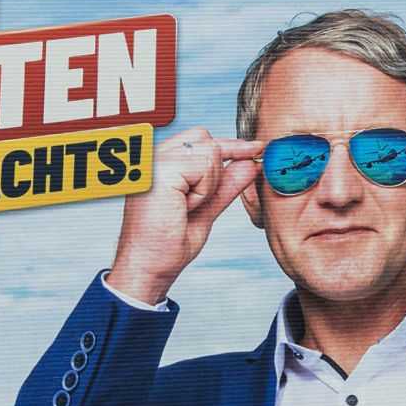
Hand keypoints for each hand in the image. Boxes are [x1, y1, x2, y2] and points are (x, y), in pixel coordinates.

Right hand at [107, 127, 266, 305]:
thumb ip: (226, 184)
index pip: (200, 138)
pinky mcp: (160, 170)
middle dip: (216, 169)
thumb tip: (250, 163)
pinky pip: (205, 166)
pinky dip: (204, 191)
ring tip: (184, 208)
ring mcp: (154, 160)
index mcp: (159, 162)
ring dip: (209, 185)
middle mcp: (152, 156)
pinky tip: (183, 207)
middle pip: (206, 138)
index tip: (256, 149)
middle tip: (195, 202)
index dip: (230, 145)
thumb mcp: (206, 207)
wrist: (150, 267)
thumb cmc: (168, 243)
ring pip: (210, 151)